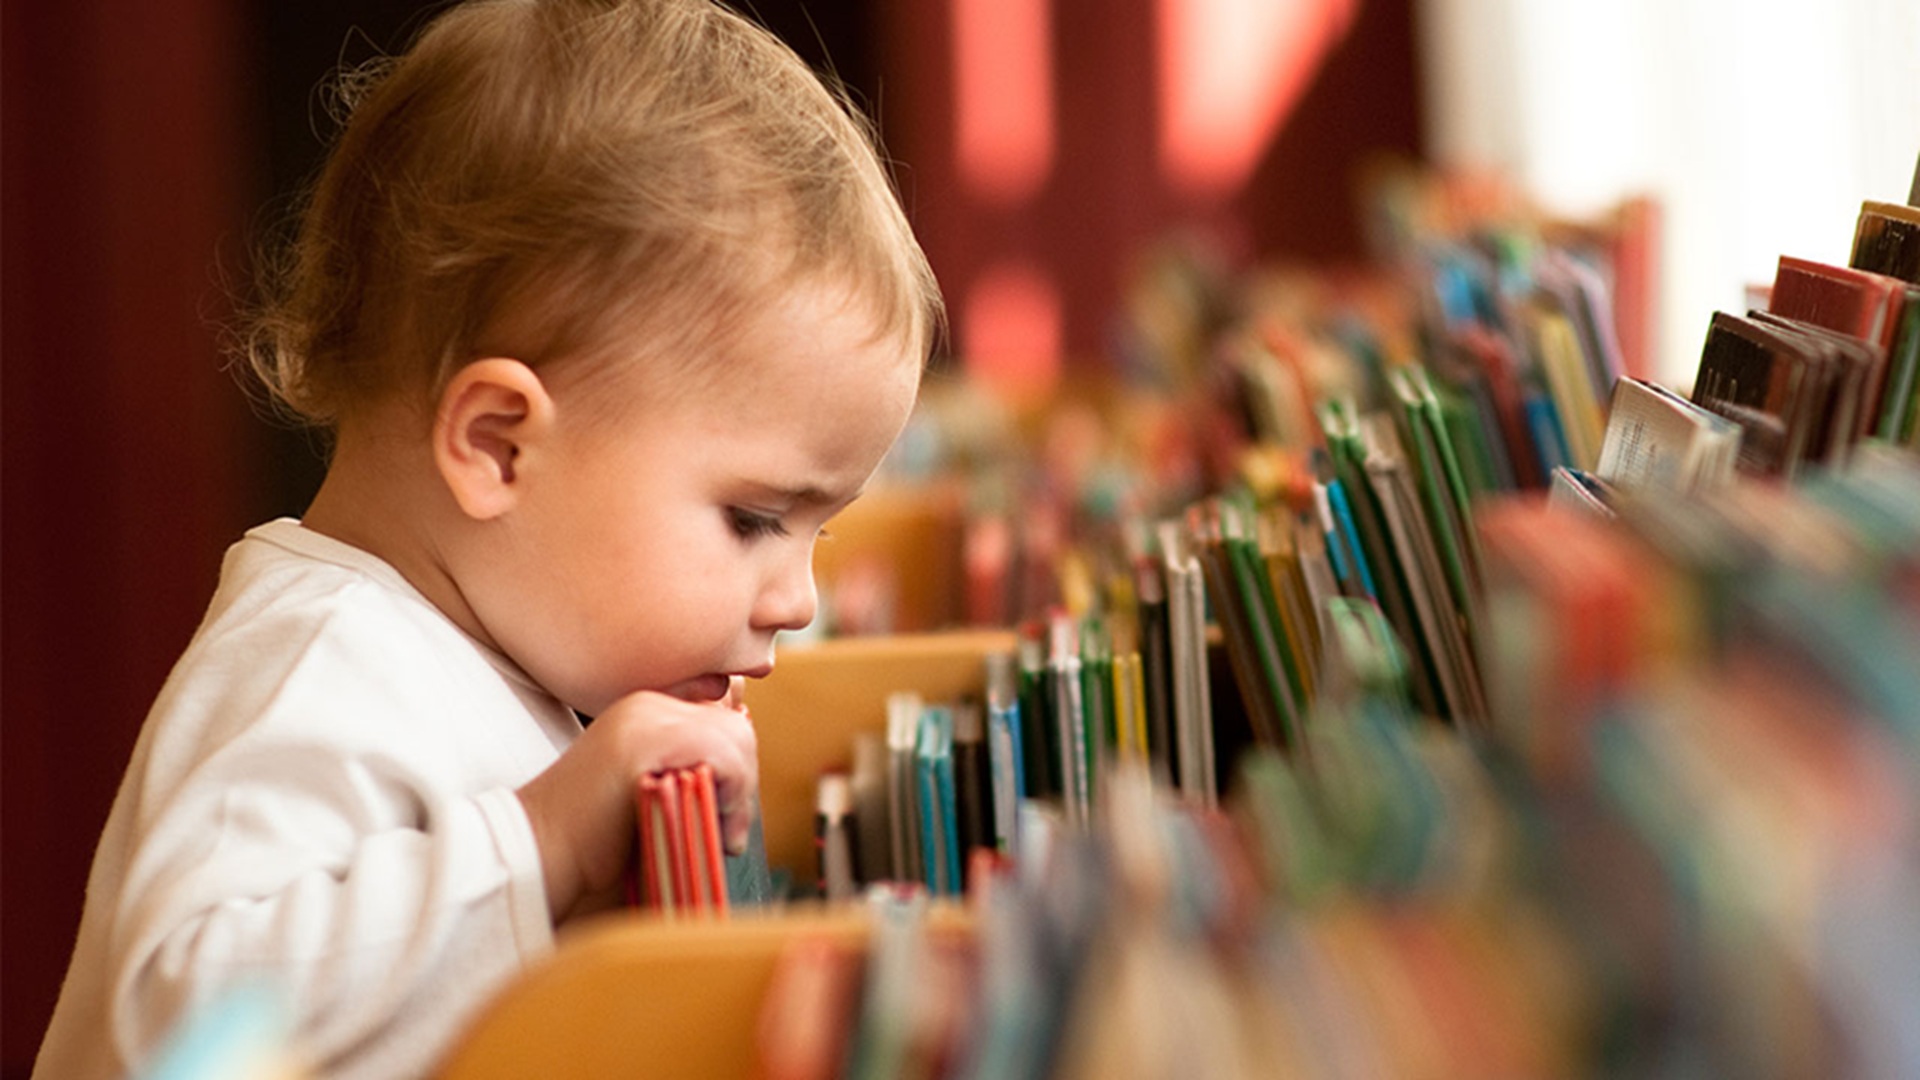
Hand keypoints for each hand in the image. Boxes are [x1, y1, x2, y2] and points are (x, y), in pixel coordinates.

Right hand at [516, 688, 756, 920]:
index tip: (727, 811)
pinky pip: (721, 755)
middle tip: (729, 831)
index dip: (737, 767)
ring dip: (741, 792)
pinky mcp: (643, 742)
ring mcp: (643, 718)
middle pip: (736, 726)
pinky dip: (732, 794)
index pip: (724, 718)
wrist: (539, 853)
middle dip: (744, 781)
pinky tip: (715, 827)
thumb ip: (691, 772)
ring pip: (735, 738)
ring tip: (722, 833)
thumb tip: (745, 768)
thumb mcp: (653, 793)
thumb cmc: (595, 840)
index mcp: (646, 710)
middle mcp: (646, 704)